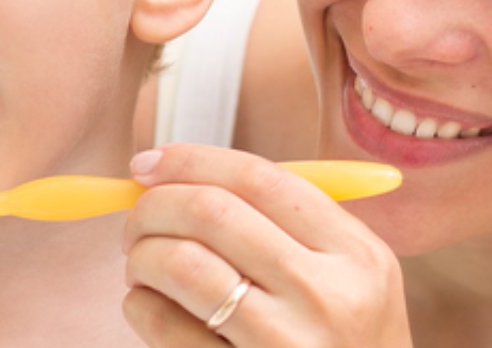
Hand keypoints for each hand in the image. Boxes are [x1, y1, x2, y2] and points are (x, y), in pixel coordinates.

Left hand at [121, 144, 410, 346]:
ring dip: (142, 256)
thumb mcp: (347, 280)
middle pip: (212, 212)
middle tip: (135, 223)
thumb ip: (280, 224)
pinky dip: (140, 307)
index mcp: (356, 254)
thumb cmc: (340, 344)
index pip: (258, 179)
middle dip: (152, 207)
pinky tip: (150, 309)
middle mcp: (329, 295)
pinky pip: (165, 327)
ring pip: (181, 264)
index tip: (148, 166)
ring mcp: (287, 344)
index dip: (190, 162)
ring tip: (141, 267)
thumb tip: (170, 176)